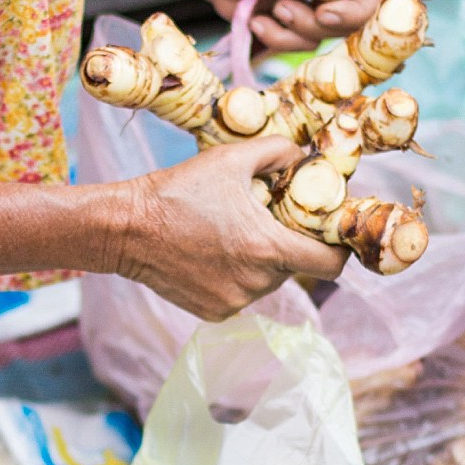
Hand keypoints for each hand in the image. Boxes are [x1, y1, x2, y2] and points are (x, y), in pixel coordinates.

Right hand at [114, 134, 344, 316]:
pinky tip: (210, 254)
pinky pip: (240, 294)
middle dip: (286, 244)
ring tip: (230, 234)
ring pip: (266, 281)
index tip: (330, 235)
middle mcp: (256, 283)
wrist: (126, 228)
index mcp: (267, 248)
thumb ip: (277, 152)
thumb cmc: (178, 191)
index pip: (329, 265)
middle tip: (264, 220)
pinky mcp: (214, 312)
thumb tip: (303, 155)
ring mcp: (234, 301)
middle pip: (294, 268)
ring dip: (259, 261)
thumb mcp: (230, 159)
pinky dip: (235, 276)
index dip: (338, 250)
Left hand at [201, 0, 439, 50]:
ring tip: (274, 7)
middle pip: (368, 5)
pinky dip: (281, 36)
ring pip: (336, 30)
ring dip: (301, 24)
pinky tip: (260, 18)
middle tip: (318, 11)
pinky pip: (307, 44)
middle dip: (345, 15)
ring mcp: (324, 2)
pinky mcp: (306, 25)